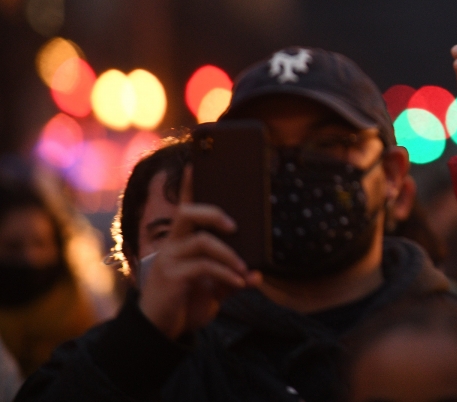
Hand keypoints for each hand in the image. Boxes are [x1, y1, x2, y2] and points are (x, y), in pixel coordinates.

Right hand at [139, 167, 260, 339]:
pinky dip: (227, 274)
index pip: (183, 206)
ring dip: (229, 255)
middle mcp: (171, 245)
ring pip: (202, 242)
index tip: (195, 163)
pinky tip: (239, 282)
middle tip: (235, 225)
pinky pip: (204, 267)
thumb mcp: (214, 289)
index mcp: (181, 241)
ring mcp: (169, 260)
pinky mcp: (171, 277)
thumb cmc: (187, 303)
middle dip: (213, 212)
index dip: (188, 184)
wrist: (160, 330)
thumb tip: (258, 274)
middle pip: (187, 213)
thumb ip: (233, 279)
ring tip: (245, 269)